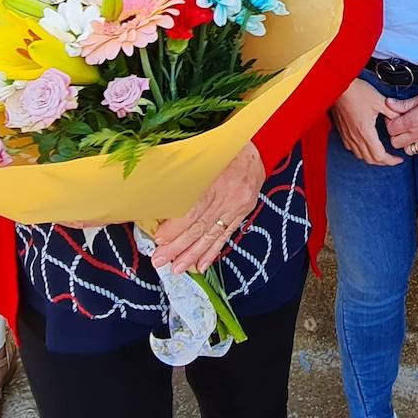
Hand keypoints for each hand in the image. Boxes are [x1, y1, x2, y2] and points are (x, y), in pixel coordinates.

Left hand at [149, 141, 264, 273]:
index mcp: (216, 179)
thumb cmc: (226, 149)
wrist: (257, 149)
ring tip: (178, 268)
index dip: (176, 228)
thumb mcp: (205, 155)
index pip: (193, 211)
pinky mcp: (242, 213)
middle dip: (178, 247)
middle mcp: (228, 196)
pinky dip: (213, 251)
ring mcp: (236, 207)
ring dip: (193, 254)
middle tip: (160, 260)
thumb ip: (186, 175)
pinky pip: (226, 235)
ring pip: (212, 235)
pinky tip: (201, 264)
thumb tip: (160, 196)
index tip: (159, 239)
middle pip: (200, 227)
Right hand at [331, 77, 403, 165]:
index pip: (380, 156)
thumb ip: (392, 112)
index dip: (391, 160)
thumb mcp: (379, 100)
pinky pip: (352, 149)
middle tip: (393, 159)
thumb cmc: (356, 91)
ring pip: (361, 156)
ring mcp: (348, 136)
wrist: (338, 86)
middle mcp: (355, 137)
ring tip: (382, 155)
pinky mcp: (343, 133)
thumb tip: (402, 118)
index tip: (399, 159)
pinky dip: (362, 152)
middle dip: (384, 162)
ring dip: (372, 159)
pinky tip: (366, 146)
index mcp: (366, 131)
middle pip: (371, 160)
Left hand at [385, 83, 417, 156]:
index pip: (390, 129)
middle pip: (395, 143)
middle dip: (395, 133)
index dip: (389, 121)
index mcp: (412, 122)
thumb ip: (404, 104)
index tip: (394, 115)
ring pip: (408, 150)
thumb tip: (389, 103)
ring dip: (406, 142)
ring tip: (411, 130)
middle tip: (400, 123)